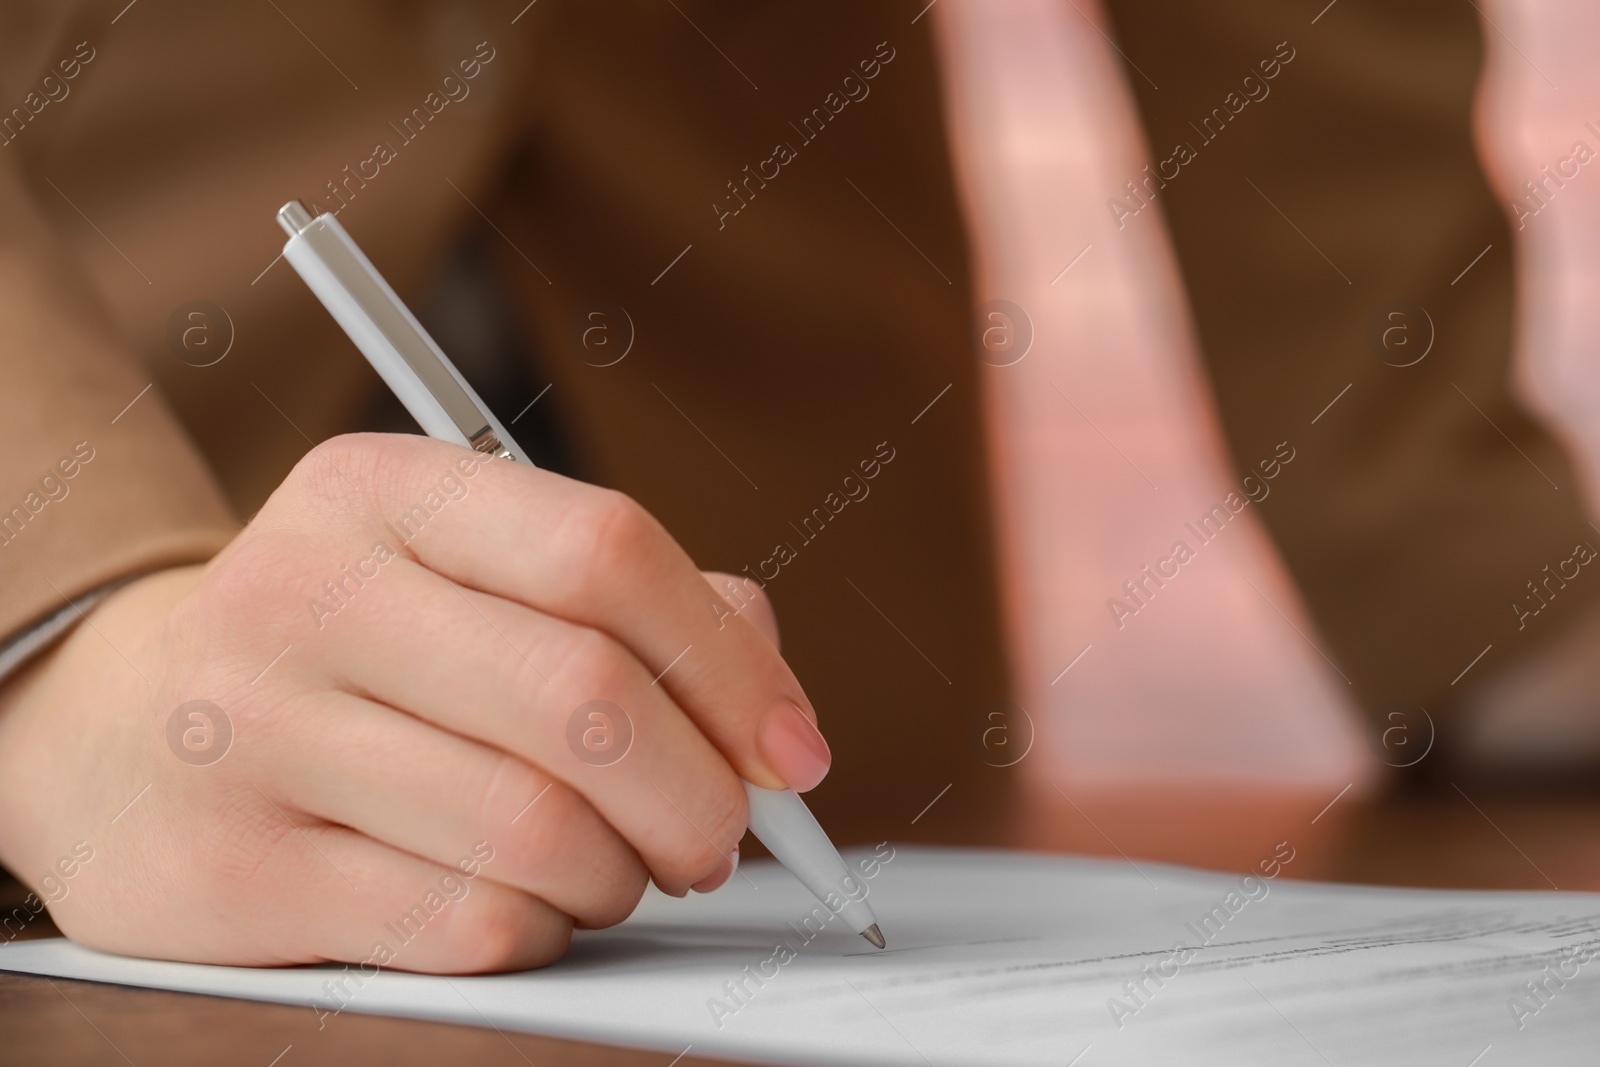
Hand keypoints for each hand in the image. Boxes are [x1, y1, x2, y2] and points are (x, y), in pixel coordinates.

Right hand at [0, 433, 828, 972]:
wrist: (122, 734)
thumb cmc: (349, 651)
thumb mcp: (468, 571)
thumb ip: (633, 605)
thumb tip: (768, 698)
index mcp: (383, 492)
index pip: (605, 553)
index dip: (729, 664)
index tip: (790, 749)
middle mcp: (305, 594)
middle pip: (585, 697)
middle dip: (699, 794)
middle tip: (720, 836)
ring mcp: (255, 735)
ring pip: (536, 827)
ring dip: (622, 871)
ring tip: (615, 863)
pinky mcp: (235, 873)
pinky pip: (467, 925)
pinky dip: (541, 928)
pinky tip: (529, 902)